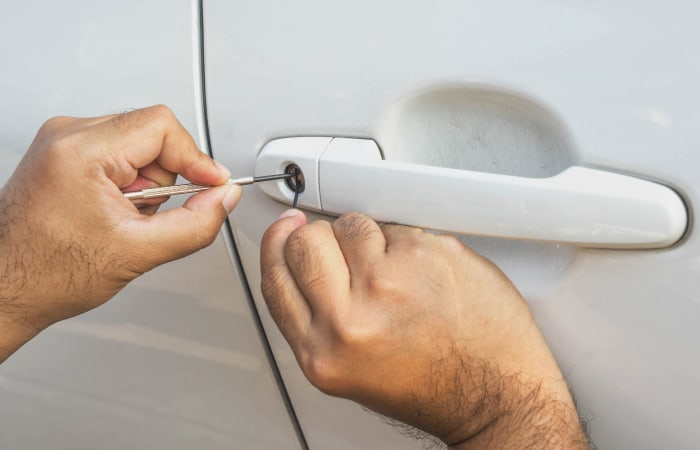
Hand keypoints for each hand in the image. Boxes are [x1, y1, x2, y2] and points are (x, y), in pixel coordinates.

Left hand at [0, 105, 239, 359]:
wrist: (4, 287)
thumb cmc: (48, 273)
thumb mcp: (139, 253)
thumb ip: (196, 223)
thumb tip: (224, 198)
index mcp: (80, 151)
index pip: (162, 127)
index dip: (196, 158)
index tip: (213, 184)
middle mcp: (67, 135)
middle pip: (152, 134)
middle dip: (165, 178)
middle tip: (148, 215)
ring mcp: (62, 142)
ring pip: (138, 146)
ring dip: (146, 184)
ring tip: (123, 218)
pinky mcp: (64, 154)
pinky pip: (118, 155)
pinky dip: (129, 184)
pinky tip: (112, 213)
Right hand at [261, 211, 587, 448]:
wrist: (494, 394)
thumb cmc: (431, 386)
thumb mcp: (348, 369)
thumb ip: (316, 317)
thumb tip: (297, 259)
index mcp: (323, 351)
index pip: (278, 275)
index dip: (278, 243)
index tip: (286, 228)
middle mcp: (352, 317)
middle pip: (307, 239)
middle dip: (322, 236)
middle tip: (347, 251)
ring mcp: (392, 281)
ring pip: (355, 224)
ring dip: (371, 239)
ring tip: (400, 275)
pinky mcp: (428, 255)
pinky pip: (400, 227)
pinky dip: (410, 244)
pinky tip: (427, 276)